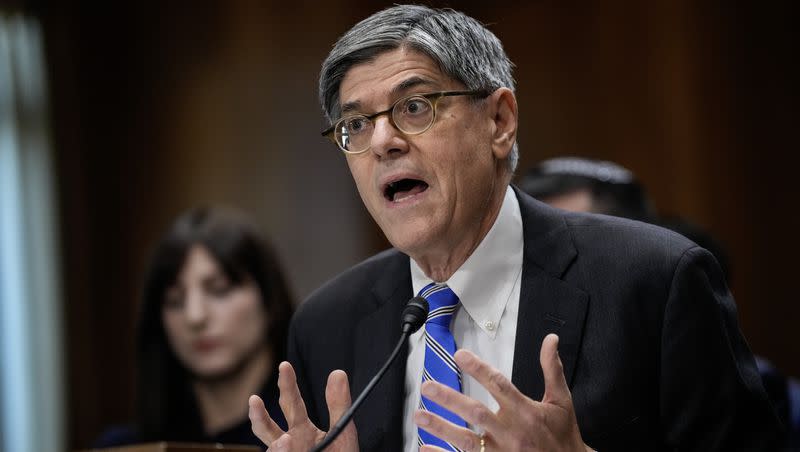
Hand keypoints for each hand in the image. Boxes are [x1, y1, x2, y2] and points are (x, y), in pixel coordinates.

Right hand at [249, 361, 358, 451]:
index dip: (287, 384)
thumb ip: (339, 404)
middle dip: (260, 413)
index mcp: (302, 428)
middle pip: (269, 425)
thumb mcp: (343, 431)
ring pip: (270, 448)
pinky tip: (285, 446)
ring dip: (276, 446)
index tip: (285, 366)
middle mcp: (288, 442)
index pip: (291, 402)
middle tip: (254, 400)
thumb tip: (338, 373)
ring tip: (286, 441)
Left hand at [414, 334, 590, 451]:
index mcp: (525, 412)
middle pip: (476, 413)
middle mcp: (511, 432)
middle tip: (427, 387)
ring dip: (440, 427)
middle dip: (449, 399)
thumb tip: (550, 341)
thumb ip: (552, 369)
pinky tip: (426, 447)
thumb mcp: (561, 401)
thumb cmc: (563, 436)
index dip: (478, 368)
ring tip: (419, 415)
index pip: (498, 384)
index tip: (460, 355)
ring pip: (466, 440)